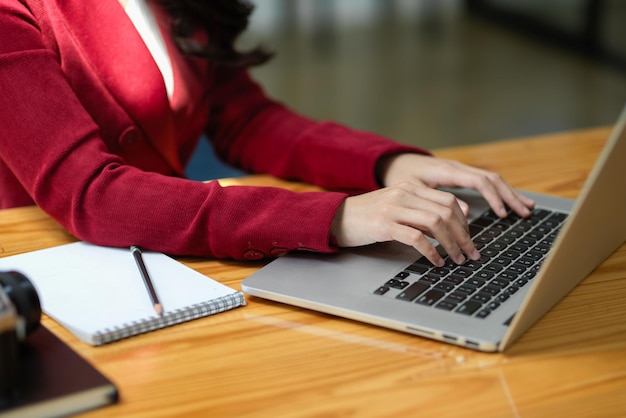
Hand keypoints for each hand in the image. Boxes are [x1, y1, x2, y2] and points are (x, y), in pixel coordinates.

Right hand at [330, 153, 534, 265]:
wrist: (337, 217)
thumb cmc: (368, 216)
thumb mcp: (397, 206)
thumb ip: (422, 209)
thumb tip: (455, 220)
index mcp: (410, 187)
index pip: (449, 200)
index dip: (464, 222)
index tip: (469, 239)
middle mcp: (405, 194)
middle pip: (447, 212)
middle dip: (464, 235)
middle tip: (471, 253)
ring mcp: (394, 208)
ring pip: (436, 223)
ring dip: (452, 244)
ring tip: (457, 259)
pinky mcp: (384, 225)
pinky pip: (417, 238)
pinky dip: (432, 252)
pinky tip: (436, 262)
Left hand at [377, 154, 534, 217]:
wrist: (393, 161)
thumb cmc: (400, 176)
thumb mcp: (414, 190)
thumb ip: (436, 200)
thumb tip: (466, 212)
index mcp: (448, 171)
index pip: (480, 181)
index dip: (494, 197)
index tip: (503, 213)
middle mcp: (458, 168)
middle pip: (493, 179)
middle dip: (511, 196)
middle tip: (526, 212)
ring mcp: (461, 170)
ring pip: (492, 178)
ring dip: (510, 193)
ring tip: (527, 207)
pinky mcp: (460, 174)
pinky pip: (485, 181)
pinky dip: (499, 191)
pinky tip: (509, 201)